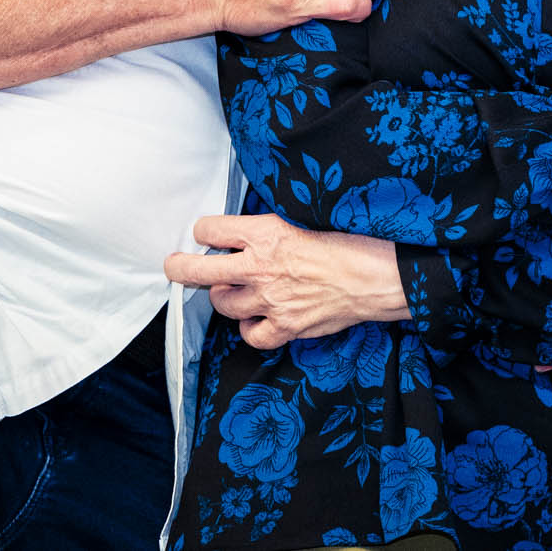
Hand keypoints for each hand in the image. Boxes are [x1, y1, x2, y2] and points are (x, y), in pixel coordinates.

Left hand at [164, 214, 408, 350]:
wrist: (376, 276)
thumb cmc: (348, 241)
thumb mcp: (303, 217)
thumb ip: (270, 226)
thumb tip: (245, 230)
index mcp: (265, 233)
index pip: (211, 229)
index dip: (205, 229)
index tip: (205, 233)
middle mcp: (260, 267)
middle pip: (200, 270)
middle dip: (181, 267)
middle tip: (174, 265)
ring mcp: (270, 301)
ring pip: (222, 303)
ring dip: (223, 295)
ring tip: (234, 289)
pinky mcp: (286, 326)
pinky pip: (251, 334)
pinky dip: (250, 327)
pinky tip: (256, 317)